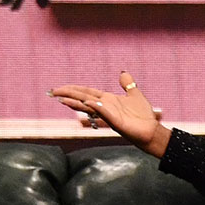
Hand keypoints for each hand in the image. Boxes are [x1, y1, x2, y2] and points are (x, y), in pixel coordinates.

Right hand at [50, 71, 168, 153]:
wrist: (152, 131)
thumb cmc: (143, 116)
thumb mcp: (135, 94)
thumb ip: (127, 84)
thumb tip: (123, 73)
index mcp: (107, 100)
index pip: (86, 92)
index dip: (72, 89)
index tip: (59, 88)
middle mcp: (105, 107)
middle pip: (83, 98)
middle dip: (68, 95)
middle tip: (52, 92)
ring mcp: (109, 115)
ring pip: (89, 108)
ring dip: (76, 103)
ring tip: (62, 99)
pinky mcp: (117, 123)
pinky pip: (106, 115)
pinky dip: (98, 109)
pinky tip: (89, 103)